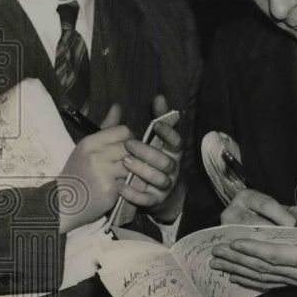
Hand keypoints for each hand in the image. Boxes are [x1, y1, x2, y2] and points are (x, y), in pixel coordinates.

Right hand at [58, 103, 130, 232]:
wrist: (63, 203)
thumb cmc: (78, 173)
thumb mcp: (88, 148)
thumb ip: (107, 128)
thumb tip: (118, 106)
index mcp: (90, 142)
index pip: (124, 131)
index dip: (128, 140)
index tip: (123, 149)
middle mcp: (96, 155)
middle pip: (132, 147)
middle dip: (133, 155)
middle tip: (124, 164)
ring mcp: (103, 172)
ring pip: (134, 164)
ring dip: (132, 171)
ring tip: (121, 177)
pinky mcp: (110, 189)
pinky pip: (131, 181)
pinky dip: (129, 185)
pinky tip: (121, 188)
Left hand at [119, 95, 184, 222]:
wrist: (158, 194)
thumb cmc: (152, 161)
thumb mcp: (154, 140)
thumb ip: (156, 120)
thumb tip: (159, 96)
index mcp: (172, 152)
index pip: (176, 141)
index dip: (169, 133)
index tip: (157, 124)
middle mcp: (172, 168)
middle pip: (166, 161)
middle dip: (148, 153)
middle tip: (129, 145)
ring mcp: (165, 185)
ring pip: (159, 179)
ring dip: (142, 170)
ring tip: (125, 163)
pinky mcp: (155, 200)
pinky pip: (147, 199)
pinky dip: (134, 194)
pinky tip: (120, 186)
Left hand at [214, 191, 296, 289]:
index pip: (276, 254)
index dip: (254, 249)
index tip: (235, 242)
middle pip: (262, 266)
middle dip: (237, 259)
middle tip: (216, 252)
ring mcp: (296, 280)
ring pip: (261, 276)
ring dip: (237, 270)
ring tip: (218, 264)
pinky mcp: (296, 282)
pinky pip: (268, 283)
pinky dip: (249, 280)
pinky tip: (235, 277)